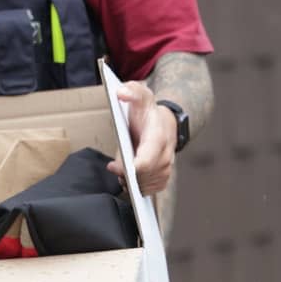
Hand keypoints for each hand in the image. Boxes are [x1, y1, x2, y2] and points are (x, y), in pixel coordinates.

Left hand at [106, 81, 177, 195]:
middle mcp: (166, 155)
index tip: (114, 166)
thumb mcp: (140, 96)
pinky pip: (150, 190)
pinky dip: (137, 187)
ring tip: (120, 171)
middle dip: (125, 176)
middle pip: (143, 178)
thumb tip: (121, 93)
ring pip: (145, 186)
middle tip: (114, 167)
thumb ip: (131, 91)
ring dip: (129, 182)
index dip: (128, 170)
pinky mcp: (164, 177)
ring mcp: (166, 168)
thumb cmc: (148, 112)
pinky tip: (129, 177)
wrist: (165, 122)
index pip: (144, 163)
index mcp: (158, 138)